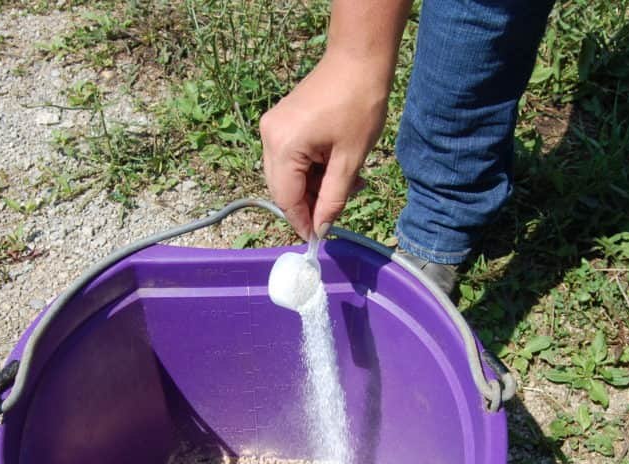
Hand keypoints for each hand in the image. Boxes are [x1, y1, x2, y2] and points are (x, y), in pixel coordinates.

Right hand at [260, 53, 390, 240]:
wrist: (358, 59)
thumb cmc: (359, 104)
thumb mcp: (351, 159)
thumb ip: (334, 198)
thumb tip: (322, 228)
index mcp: (284, 146)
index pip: (286, 199)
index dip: (302, 222)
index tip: (318, 239)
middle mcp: (269, 137)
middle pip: (282, 188)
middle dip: (308, 204)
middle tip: (337, 211)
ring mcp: (272, 128)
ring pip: (286, 175)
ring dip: (312, 186)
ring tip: (346, 184)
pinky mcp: (280, 122)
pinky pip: (289, 157)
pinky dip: (309, 169)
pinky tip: (333, 168)